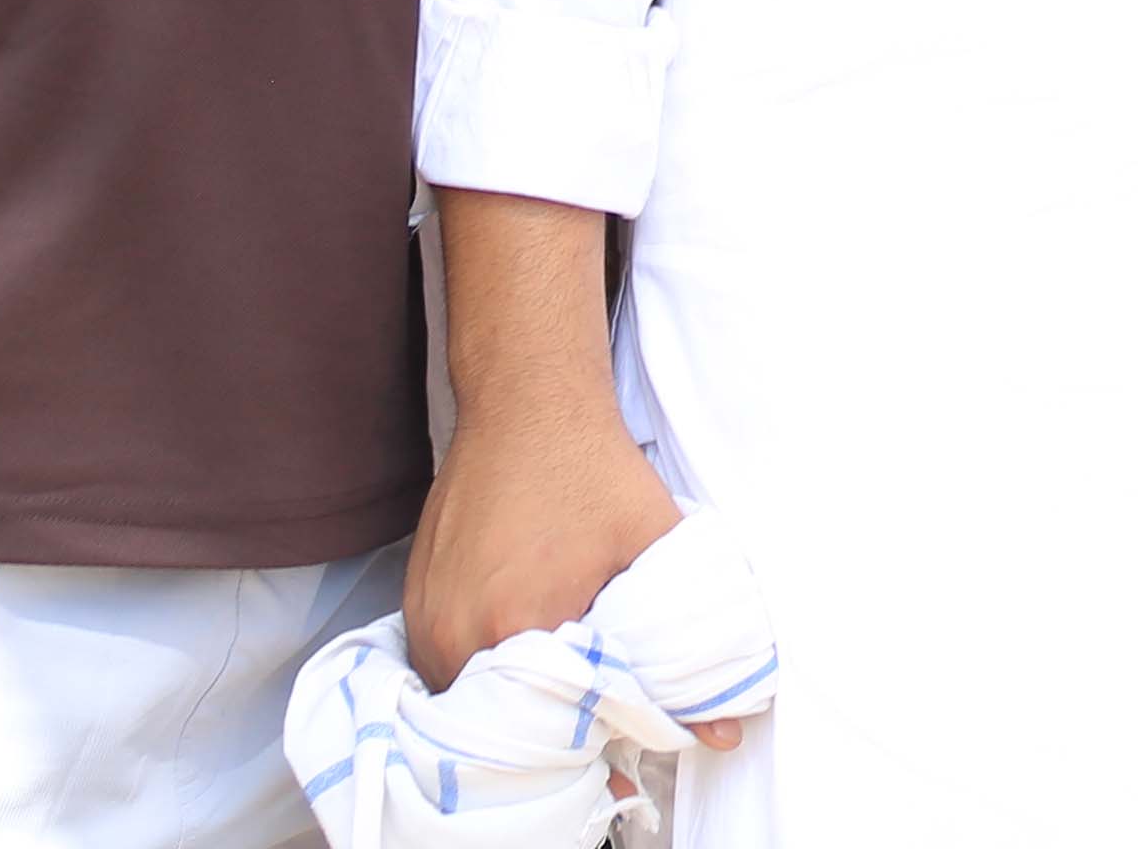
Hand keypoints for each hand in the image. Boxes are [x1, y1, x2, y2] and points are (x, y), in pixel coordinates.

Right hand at [402, 384, 701, 706]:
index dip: (589, 737)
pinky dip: (480, 671)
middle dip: (547, 728)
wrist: (527, 401)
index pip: (548, 729)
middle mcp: (455, 632)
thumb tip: (724, 727)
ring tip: (558, 676)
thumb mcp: (653, 544)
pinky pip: (442, 666)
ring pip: (466, 700)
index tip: (616, 728)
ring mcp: (426, 618)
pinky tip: (521, 647)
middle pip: (501, 723)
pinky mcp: (414, 600)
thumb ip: (687, 643)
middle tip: (590, 705)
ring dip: (509, 702)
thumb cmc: (591, 468)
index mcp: (514, 624)